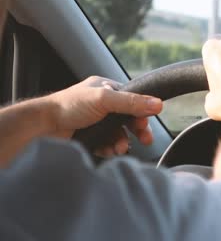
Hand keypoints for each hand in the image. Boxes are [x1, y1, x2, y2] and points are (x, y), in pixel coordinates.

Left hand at [47, 76, 162, 156]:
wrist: (41, 127)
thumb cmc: (68, 106)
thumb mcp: (104, 99)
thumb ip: (132, 102)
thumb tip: (158, 103)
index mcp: (106, 90)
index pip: (133, 101)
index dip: (141, 114)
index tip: (145, 126)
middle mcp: (102, 105)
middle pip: (128, 120)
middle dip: (135, 132)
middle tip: (144, 141)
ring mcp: (96, 122)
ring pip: (118, 134)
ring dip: (122, 143)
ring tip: (119, 149)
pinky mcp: (90, 137)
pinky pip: (107, 145)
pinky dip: (110, 149)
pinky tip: (108, 151)